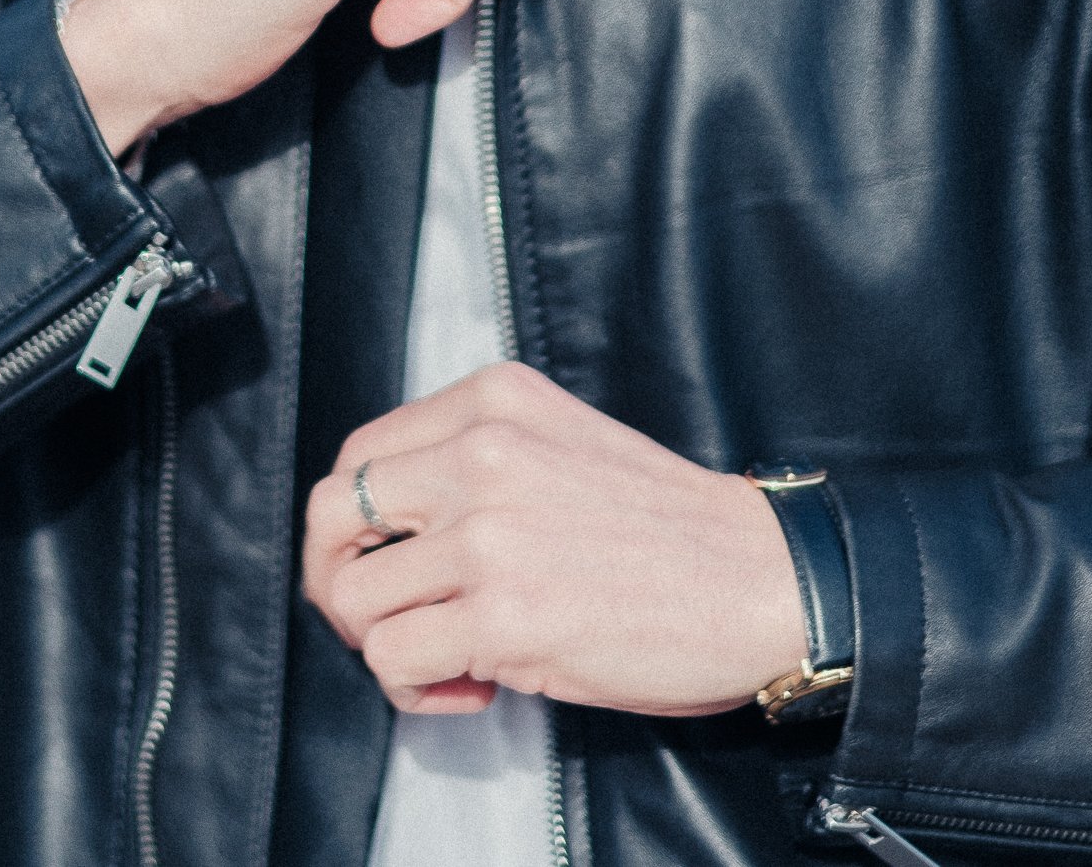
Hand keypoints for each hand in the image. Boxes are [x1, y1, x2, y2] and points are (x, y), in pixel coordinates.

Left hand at [301, 363, 806, 718]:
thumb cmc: (667, 527)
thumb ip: (475, 459)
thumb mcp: (558, 443)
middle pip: (331, 516)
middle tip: (383, 622)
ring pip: (353, 599)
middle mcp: (479, 452)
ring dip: (387, 647)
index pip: (361, 455)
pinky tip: (474, 687)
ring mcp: (487, 533)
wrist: (759, 578)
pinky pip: (395, 660)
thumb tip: (390, 528)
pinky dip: (417, 691)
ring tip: (448, 661)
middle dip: (337, 581)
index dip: (355, 526)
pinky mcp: (502, 613)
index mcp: (493, 400)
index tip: (385, 565)